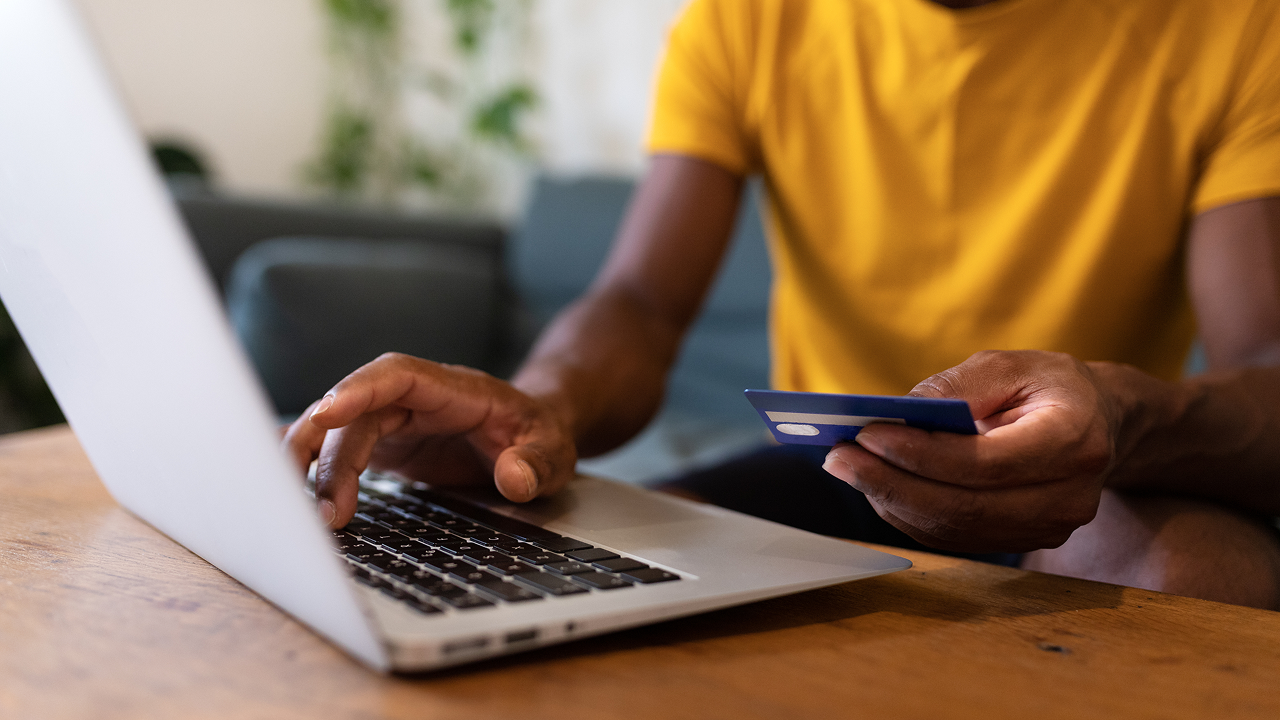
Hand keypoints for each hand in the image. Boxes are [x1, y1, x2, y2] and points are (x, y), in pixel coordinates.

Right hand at [282, 353, 576, 528]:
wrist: (532, 436)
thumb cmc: (540, 437)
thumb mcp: (554, 452)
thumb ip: (537, 463)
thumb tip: (515, 478)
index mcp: (454, 390)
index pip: (398, 376)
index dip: (360, 389)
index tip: (326, 412)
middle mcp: (415, 400)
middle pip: (355, 412)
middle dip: (330, 456)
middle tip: (323, 511)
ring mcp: (394, 421)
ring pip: (337, 431)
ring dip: (313, 467)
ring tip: (309, 518)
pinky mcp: (383, 445)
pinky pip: (338, 450)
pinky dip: (314, 470)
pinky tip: (293, 495)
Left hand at [821, 350, 1119, 552]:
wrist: (1097, 426)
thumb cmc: (1048, 388)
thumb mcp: (1010, 365)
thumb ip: (957, 386)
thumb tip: (900, 413)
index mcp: (1073, 441)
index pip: (985, 463)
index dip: (921, 454)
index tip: (868, 434)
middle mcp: (1068, 497)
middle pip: (964, 506)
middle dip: (891, 482)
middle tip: (839, 457)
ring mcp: (1047, 529)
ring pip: (954, 528)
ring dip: (891, 500)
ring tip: (847, 467)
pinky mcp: (1021, 541)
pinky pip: (954, 537)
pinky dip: (907, 513)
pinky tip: (877, 485)